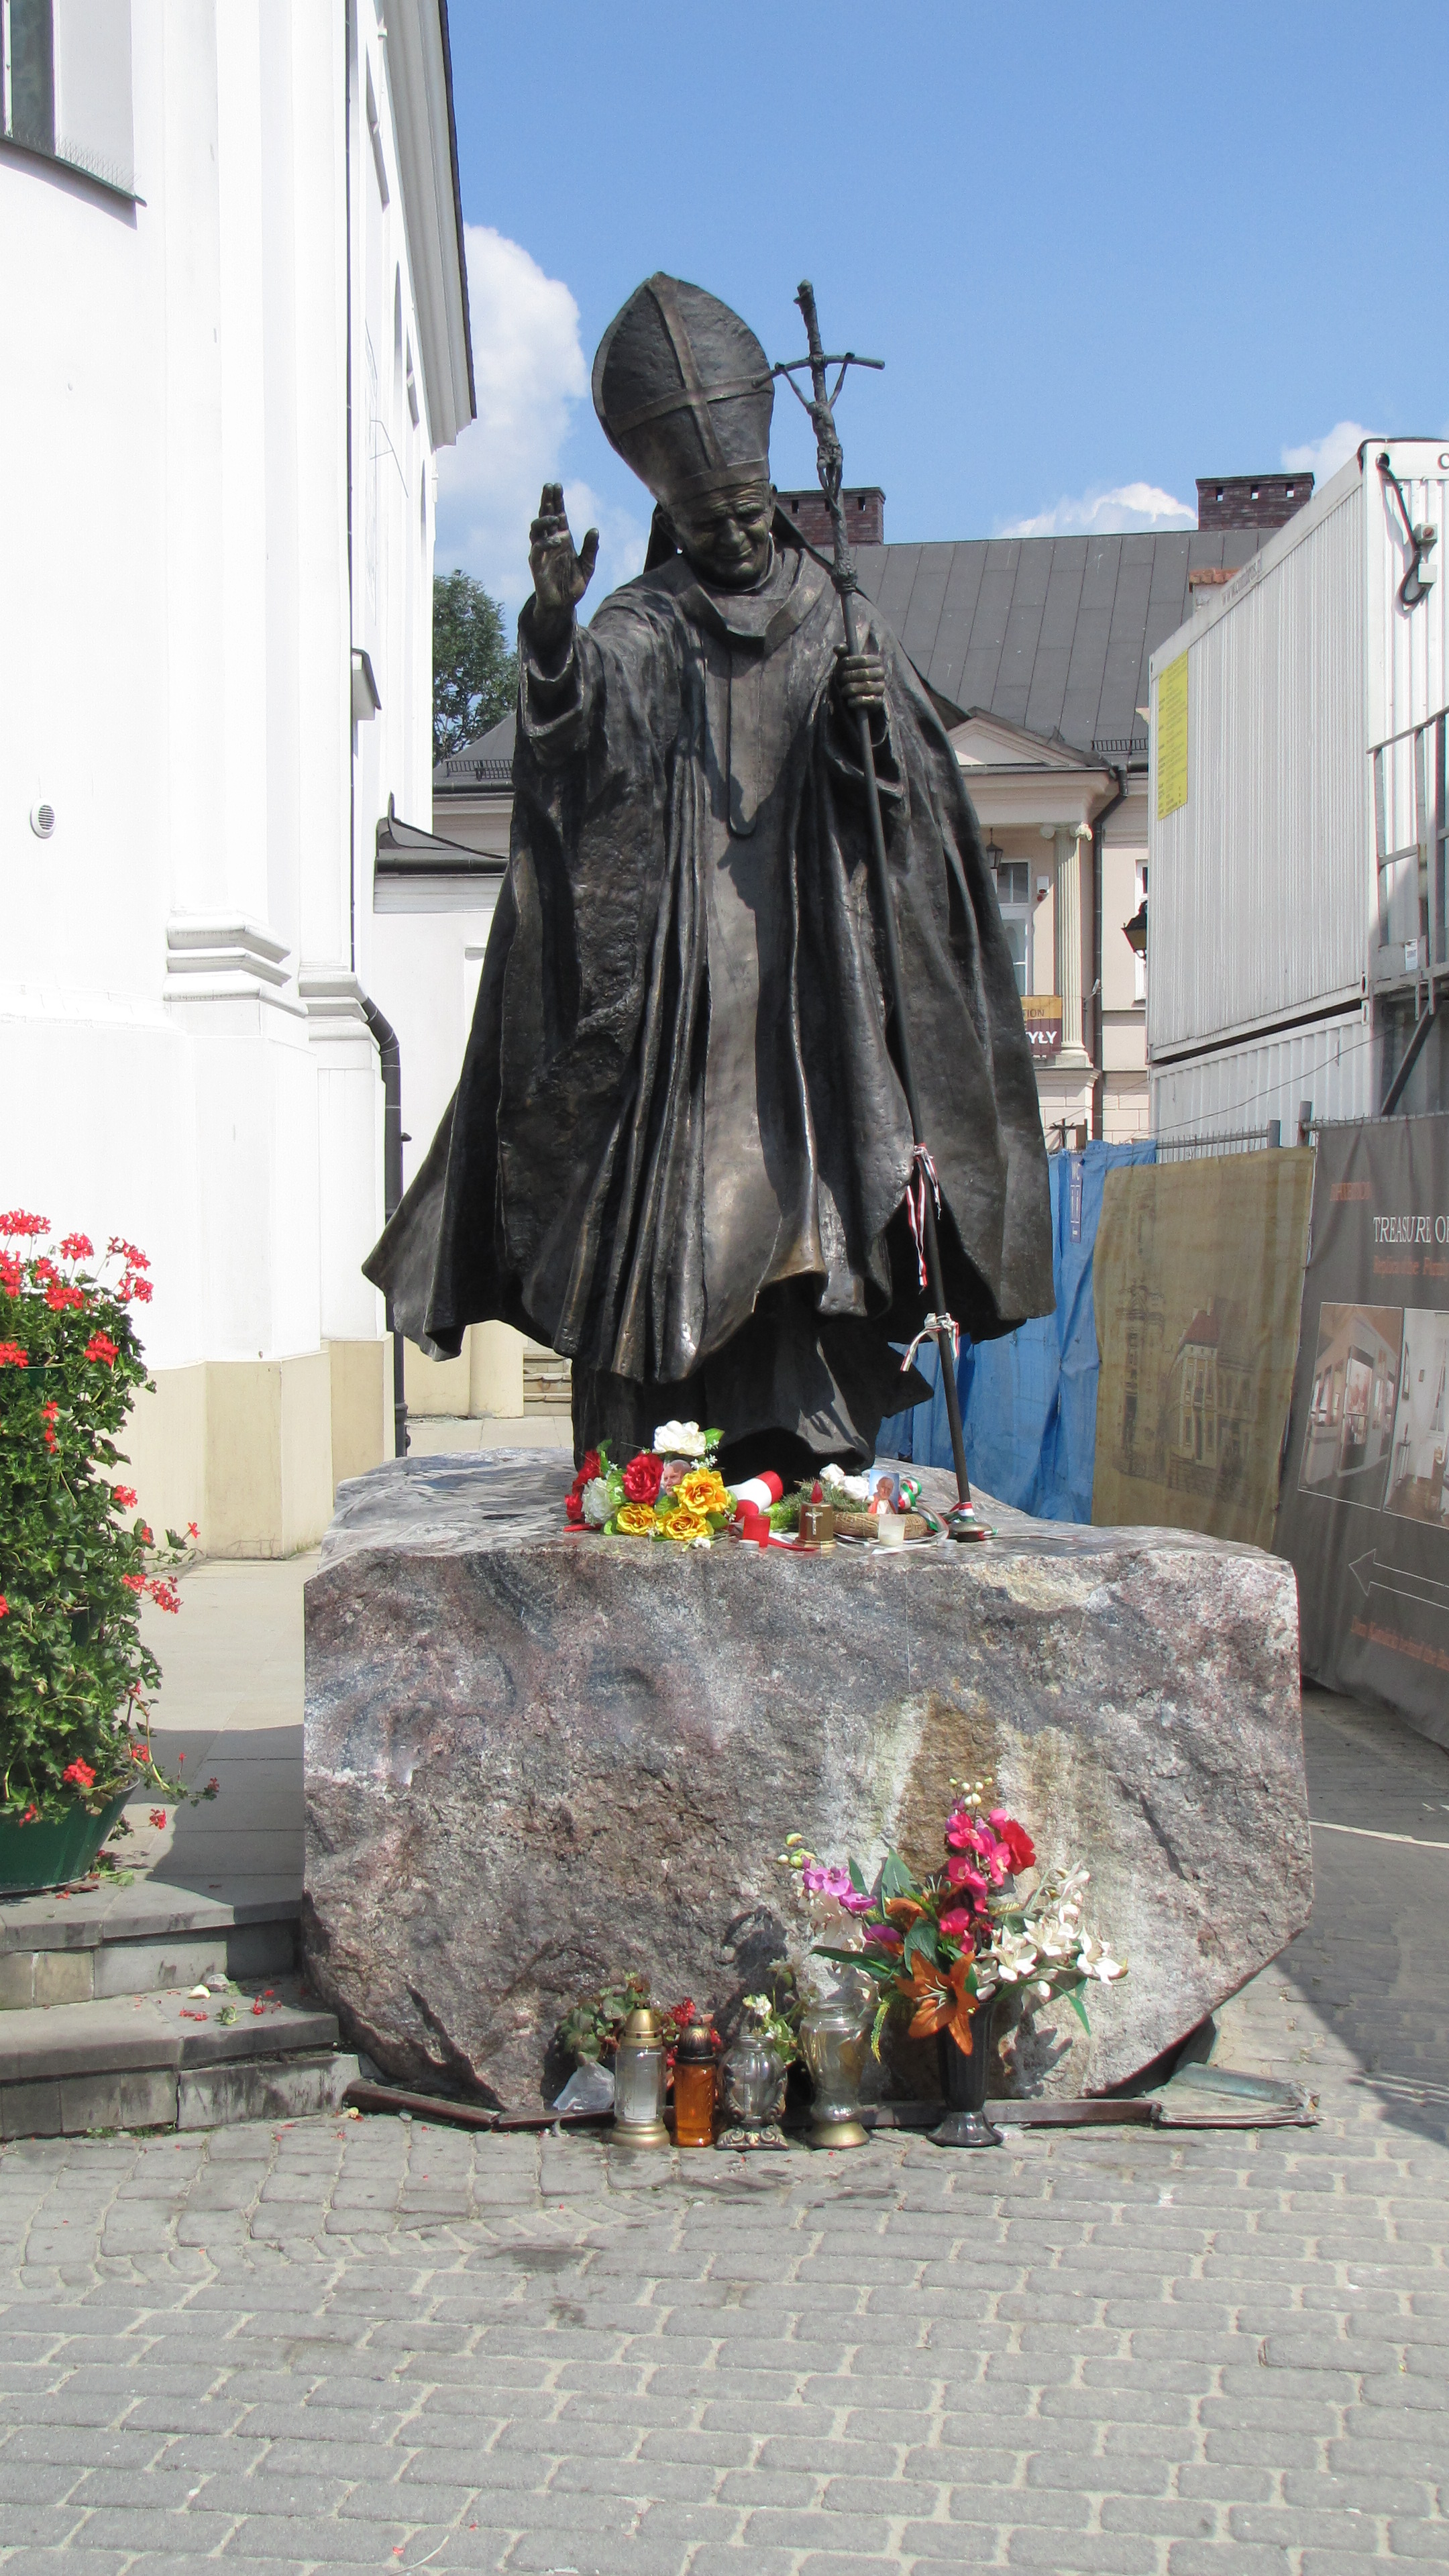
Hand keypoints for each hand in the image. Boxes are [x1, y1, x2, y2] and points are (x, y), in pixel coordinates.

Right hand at [529, 483, 598, 637]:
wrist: (563, 606)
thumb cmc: (573, 585)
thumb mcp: (587, 566)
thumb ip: (591, 549)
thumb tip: (595, 529)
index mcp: (562, 540)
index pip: (558, 515)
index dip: (556, 501)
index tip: (556, 485)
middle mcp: (550, 542)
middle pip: (544, 516)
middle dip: (547, 501)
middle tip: (549, 486)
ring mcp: (541, 552)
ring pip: (536, 528)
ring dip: (545, 519)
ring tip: (557, 517)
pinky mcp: (536, 564)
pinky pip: (537, 548)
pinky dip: (547, 542)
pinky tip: (558, 540)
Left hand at [834, 648, 886, 715]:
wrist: (854, 695)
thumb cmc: (849, 674)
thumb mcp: (845, 662)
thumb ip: (842, 652)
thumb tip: (837, 648)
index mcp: (876, 661)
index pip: (864, 660)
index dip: (851, 661)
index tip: (842, 664)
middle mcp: (881, 673)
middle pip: (865, 673)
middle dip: (849, 676)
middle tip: (840, 679)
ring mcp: (881, 687)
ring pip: (867, 686)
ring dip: (852, 688)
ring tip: (843, 691)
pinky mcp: (879, 701)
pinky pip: (870, 701)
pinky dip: (858, 701)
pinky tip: (849, 701)